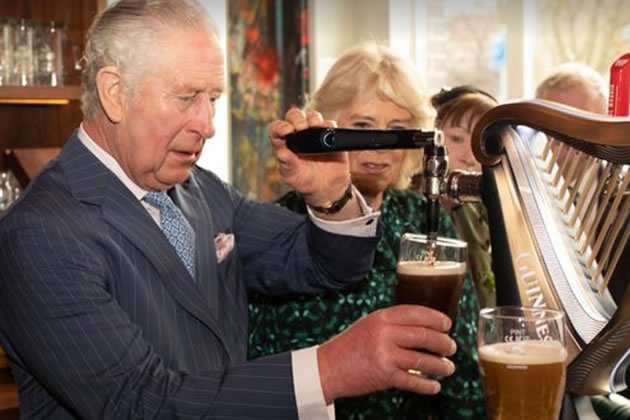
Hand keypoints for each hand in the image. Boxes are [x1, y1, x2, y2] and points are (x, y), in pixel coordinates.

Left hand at [269, 108, 350, 208]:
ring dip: (313, 118)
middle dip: (297, 118)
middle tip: (301, 127)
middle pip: (295, 116)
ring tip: (314, 126)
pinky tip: (328, 131)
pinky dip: (329, 125)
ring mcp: (314, 133)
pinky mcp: (330, 135)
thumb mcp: (292, 176)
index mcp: (284, 143)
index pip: (277, 129)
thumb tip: (281, 153)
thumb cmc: (304, 180)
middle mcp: (298, 134)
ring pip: (312, 117)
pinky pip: (330, 124)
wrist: (325, 187)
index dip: (280, 127)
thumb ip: (287, 164)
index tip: (287, 131)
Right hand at [317, 305, 456, 403]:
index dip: (435, 318)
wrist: (328, 368)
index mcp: (381, 318)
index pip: (415, 313)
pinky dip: (427, 385)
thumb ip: (391, 324)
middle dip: (443, 342)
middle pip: (423, 335)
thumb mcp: (368, 325)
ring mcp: (385, 355)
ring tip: (448, 367)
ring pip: (422, 359)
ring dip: (439, 365)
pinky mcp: (384, 375)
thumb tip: (422, 327)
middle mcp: (384, 334)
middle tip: (451, 347)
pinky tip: (434, 386)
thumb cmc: (349, 346)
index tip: (447, 324)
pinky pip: (413, 381)